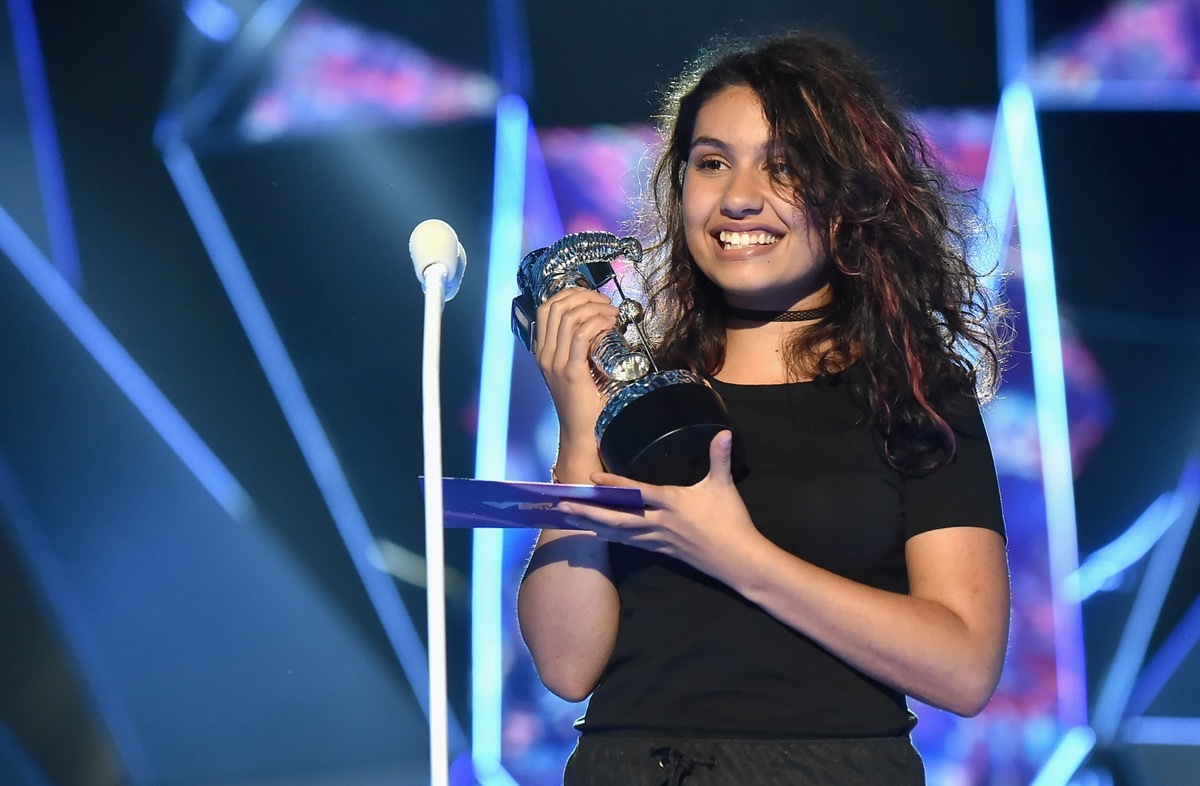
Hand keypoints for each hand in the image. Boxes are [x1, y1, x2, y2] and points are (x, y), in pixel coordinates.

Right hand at [534, 287, 617, 461]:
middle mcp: (545, 355)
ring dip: (594, 308)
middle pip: (557, 307)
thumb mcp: (573, 368)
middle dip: (584, 297)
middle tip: (605, 302)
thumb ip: (577, 346)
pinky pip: (581, 336)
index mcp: (543, 351)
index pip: (547, 308)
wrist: (581, 430)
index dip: (570, 295)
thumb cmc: (583, 400)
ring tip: (611, 313)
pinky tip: (609, 324)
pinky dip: (596, 322)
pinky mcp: (571, 372)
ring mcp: (555, 363)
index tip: (591, 296)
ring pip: (570, 318)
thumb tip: (596, 321)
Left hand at [558, 431, 766, 578]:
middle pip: (617, 518)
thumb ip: (720, 457)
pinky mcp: (660, 550)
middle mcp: (659, 522)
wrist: (737, 560)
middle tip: (563, 506)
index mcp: (672, 502)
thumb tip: (723, 431)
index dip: (614, 484)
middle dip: (588, 512)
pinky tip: (596, 534)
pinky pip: (629, 542)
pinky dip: (610, 537)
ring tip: (569, 519)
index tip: (591, 478)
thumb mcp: (724, 486)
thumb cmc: (730, 520)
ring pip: (618, 533)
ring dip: (592, 525)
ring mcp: (658, 538)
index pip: (638, 492)